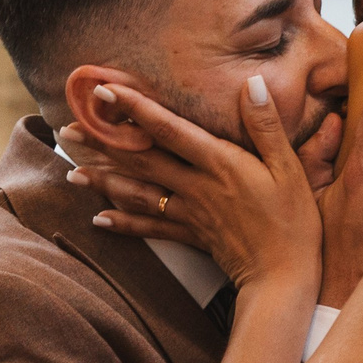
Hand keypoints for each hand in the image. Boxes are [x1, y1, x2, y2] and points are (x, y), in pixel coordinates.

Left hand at [63, 78, 321, 293]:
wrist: (284, 278)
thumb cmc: (294, 221)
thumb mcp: (290, 168)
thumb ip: (266, 126)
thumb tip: (250, 84)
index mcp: (220, 163)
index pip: (168, 129)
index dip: (135, 109)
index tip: (104, 92)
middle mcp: (197, 186)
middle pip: (141, 160)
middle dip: (103, 144)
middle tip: (68, 130)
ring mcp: (190, 213)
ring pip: (139, 193)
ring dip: (103, 182)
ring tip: (72, 173)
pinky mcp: (191, 236)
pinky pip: (151, 229)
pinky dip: (123, 223)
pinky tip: (99, 219)